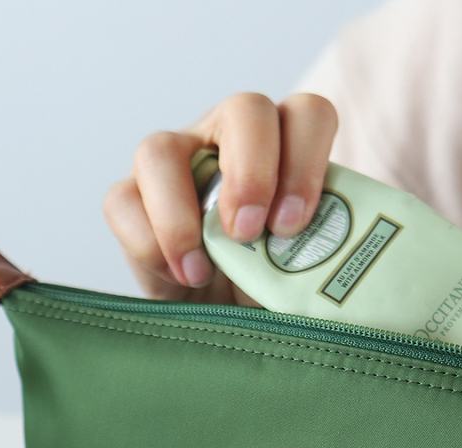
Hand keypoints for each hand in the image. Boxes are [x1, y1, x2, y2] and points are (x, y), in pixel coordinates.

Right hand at [103, 91, 338, 302]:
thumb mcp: (304, 276)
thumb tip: (340, 286)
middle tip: (253, 234)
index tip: (295, 225)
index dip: (305, 160)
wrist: (224, 323)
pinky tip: (181, 277)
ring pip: (160, 148)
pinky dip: (149, 244)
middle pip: (245, 110)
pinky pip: (121, 202)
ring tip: (204, 268)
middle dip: (251, 172)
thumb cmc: (272, 290)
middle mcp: (229, 140)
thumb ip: (321, 262)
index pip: (307, 115)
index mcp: (287, 147)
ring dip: (181, 213)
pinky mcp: (129, 200)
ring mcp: (174, 163)